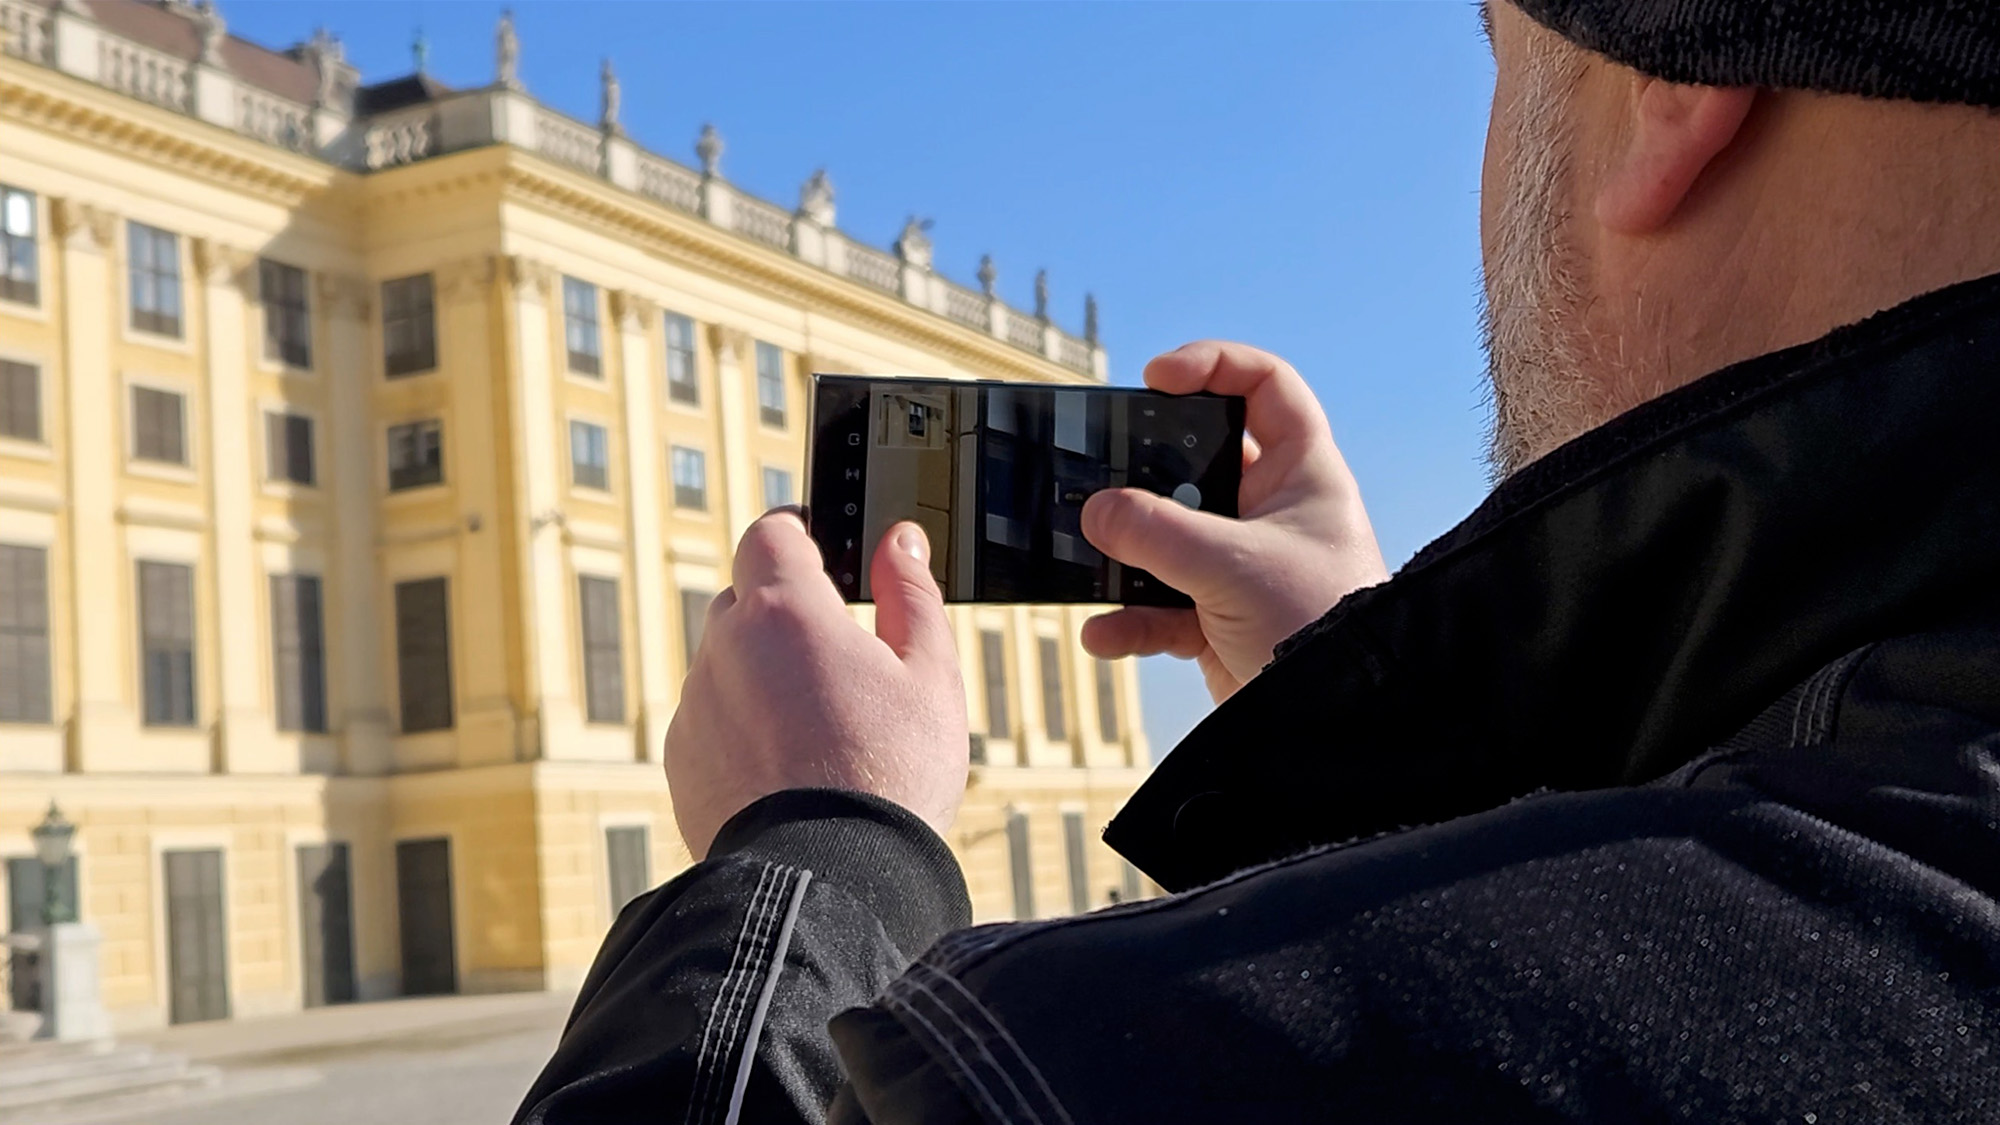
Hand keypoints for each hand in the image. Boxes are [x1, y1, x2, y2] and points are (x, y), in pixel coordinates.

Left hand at [665, 511, 968, 858]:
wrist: (831, 882)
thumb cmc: (892, 778)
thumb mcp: (931, 676)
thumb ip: (913, 594)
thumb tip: (901, 544)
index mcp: (786, 612)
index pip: (772, 532)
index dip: (799, 532)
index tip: (823, 548)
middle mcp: (726, 649)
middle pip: (745, 596)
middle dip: (786, 610)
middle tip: (839, 652)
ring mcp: (697, 706)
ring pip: (728, 662)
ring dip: (764, 673)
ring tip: (822, 726)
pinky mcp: (682, 759)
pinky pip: (712, 719)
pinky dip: (743, 727)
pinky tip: (791, 766)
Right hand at [1081, 341, 1388, 701]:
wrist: (1345, 726)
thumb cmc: (1320, 628)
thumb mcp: (1232, 566)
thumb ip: (1156, 532)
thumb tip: (1095, 511)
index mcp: (1303, 474)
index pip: (1265, 387)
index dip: (1213, 366)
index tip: (1155, 378)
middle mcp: (1273, 513)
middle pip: (1197, 462)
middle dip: (1145, 472)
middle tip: (1105, 472)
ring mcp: (1242, 568)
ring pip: (1169, 538)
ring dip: (1127, 553)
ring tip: (1093, 555)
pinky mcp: (1219, 621)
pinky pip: (1159, 608)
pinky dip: (1128, 620)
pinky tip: (1105, 634)